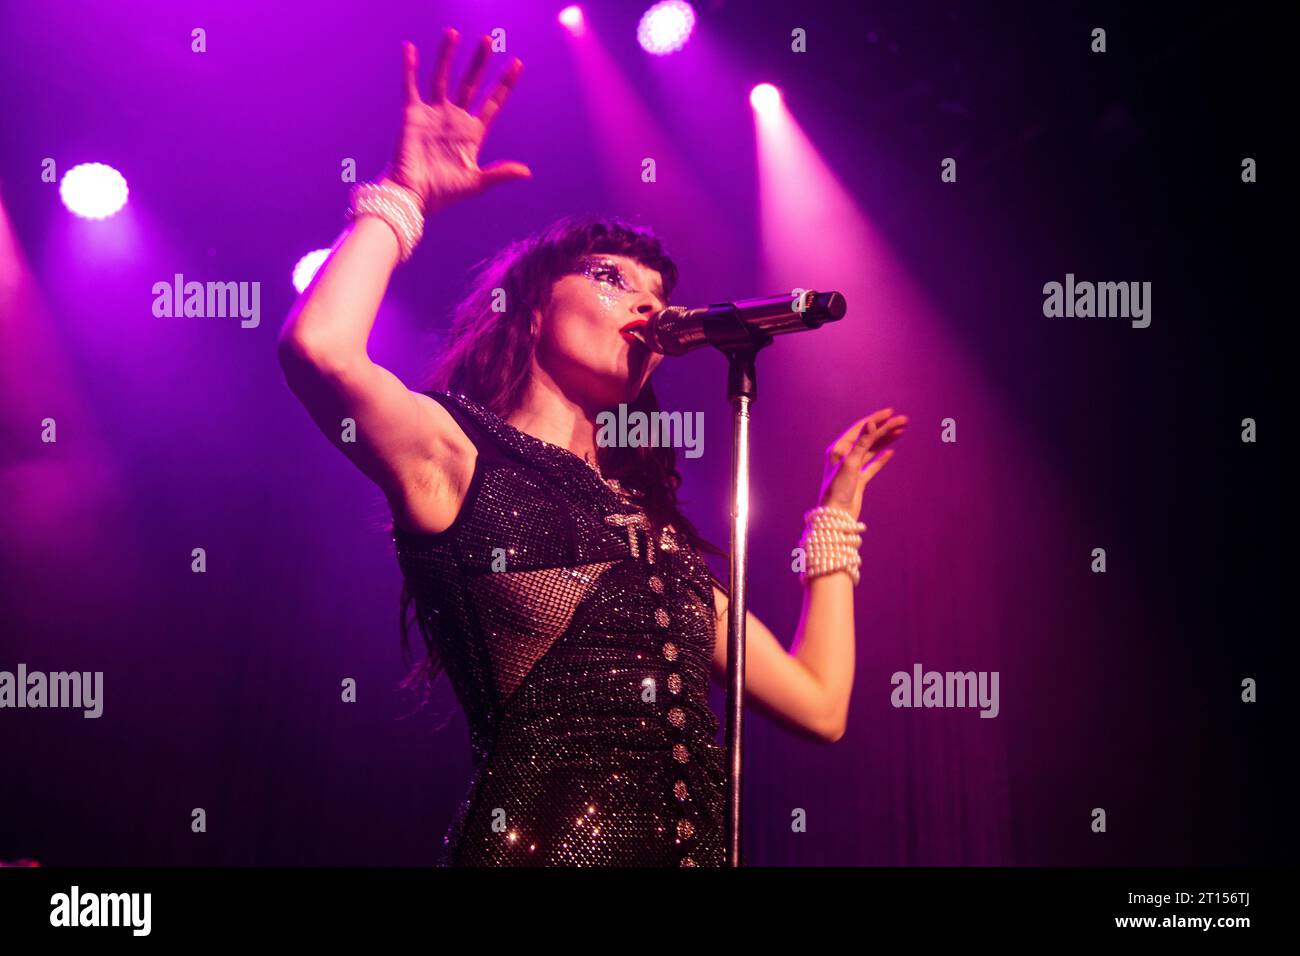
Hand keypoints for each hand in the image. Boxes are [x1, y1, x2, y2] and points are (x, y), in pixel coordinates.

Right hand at [389, 29, 531, 213]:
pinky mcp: (413, 114)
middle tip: (488, 40)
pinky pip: (411, 86)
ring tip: (453, 33)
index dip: (504, 84)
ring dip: (448, 56)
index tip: (517, 64)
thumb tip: (528, 172)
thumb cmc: (444, 193)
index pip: (492, 102)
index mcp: (472, 133)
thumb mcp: (476, 183)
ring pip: (443, 78)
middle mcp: (454, 119)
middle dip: (480, 62)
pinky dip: (409, 68)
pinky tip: (410, 48)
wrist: (414, 196)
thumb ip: (500, 173)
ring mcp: (434, 114)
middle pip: (470, 83)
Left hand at [816, 407, 907, 520]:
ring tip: (901, 431)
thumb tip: (872, 423)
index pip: (860, 429)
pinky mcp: (858, 480)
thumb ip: (862, 443)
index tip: (891, 413)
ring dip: (886, 441)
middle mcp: (845, 456)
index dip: (876, 419)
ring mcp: (852, 468)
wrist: (835, 515)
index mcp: (839, 449)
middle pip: (868, 438)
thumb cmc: (838, 489)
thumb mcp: (850, 463)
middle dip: (886, 429)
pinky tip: (891, 452)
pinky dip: (881, 458)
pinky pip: (872, 466)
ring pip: (872, 450)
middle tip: (904, 421)